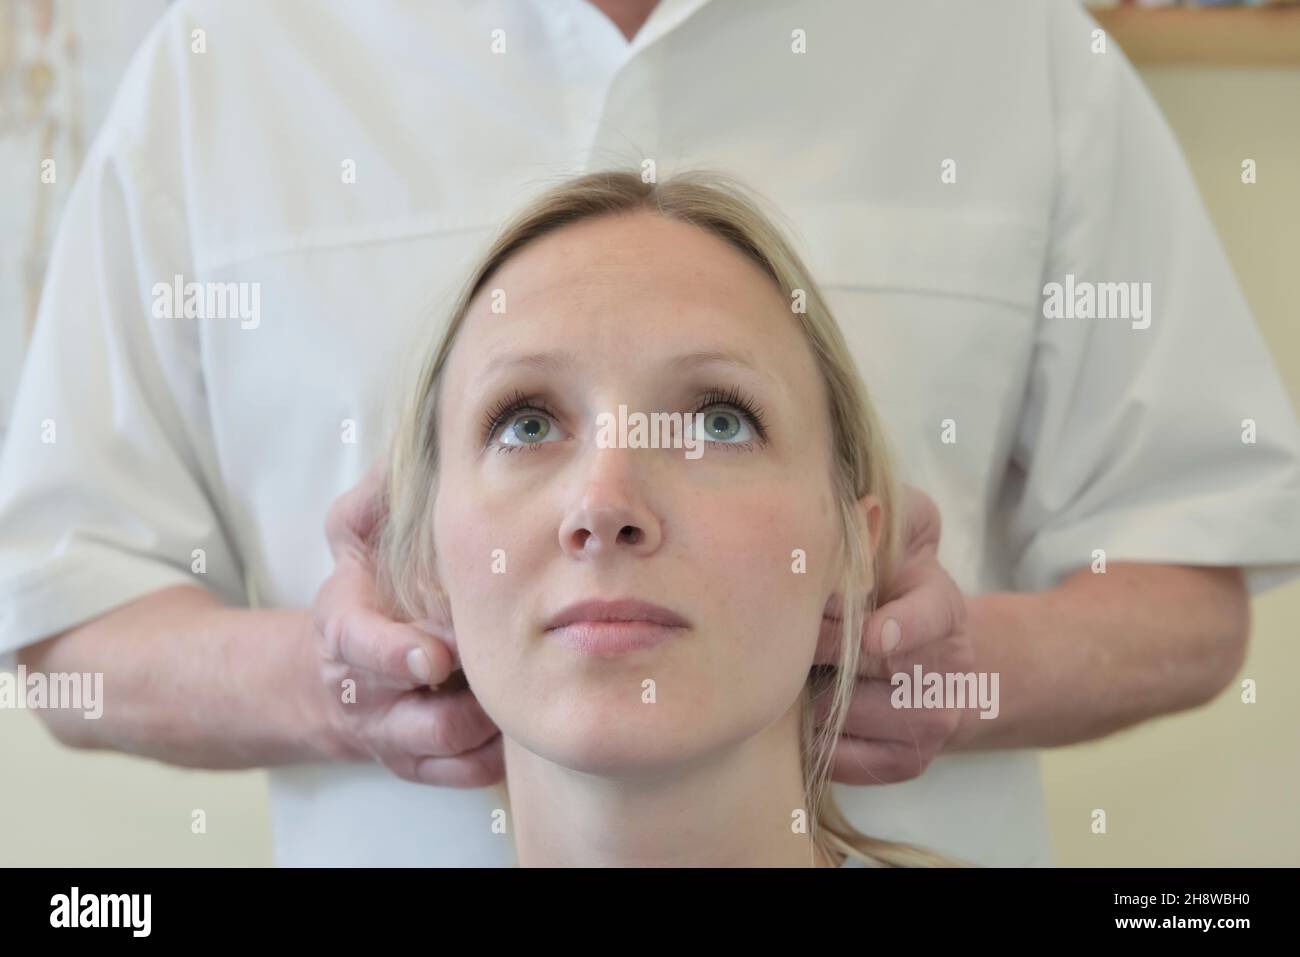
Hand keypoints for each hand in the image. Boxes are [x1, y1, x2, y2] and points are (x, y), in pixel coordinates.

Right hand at [311, 460, 503, 785]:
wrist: (330, 673)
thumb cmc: (363, 586)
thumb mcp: (354, 531)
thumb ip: (379, 495)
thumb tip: (417, 453)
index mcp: (343, 623)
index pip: (358, 644)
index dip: (394, 654)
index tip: (434, 657)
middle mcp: (363, 687)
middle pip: (413, 712)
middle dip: (463, 697)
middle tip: (508, 670)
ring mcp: (389, 731)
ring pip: (446, 745)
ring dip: (490, 720)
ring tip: (526, 687)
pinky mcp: (414, 764)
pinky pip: (462, 773)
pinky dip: (493, 754)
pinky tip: (521, 723)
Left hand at [813, 484, 972, 784]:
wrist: (929, 657)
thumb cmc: (894, 580)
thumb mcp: (905, 530)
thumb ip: (887, 512)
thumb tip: (857, 507)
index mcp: (944, 607)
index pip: (931, 616)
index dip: (902, 626)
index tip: (874, 635)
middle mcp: (948, 671)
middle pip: (863, 666)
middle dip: (815, 645)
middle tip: (782, 629)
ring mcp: (931, 723)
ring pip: (842, 711)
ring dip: (805, 689)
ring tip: (790, 665)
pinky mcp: (908, 763)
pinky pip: (840, 756)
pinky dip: (812, 735)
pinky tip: (804, 708)